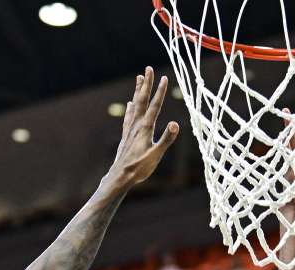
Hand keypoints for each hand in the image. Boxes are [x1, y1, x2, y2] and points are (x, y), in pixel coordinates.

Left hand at [108, 67, 179, 188]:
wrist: (120, 176)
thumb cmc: (139, 168)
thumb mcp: (156, 155)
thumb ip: (166, 139)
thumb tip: (175, 124)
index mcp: (145, 128)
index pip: (155, 106)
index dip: (160, 91)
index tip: (165, 77)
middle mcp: (136, 125)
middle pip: (142, 100)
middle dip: (146, 84)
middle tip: (148, 68)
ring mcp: (130, 129)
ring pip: (134, 105)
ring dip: (137, 91)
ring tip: (139, 78)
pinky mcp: (126, 136)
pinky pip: (129, 117)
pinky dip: (130, 107)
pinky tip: (130, 104)